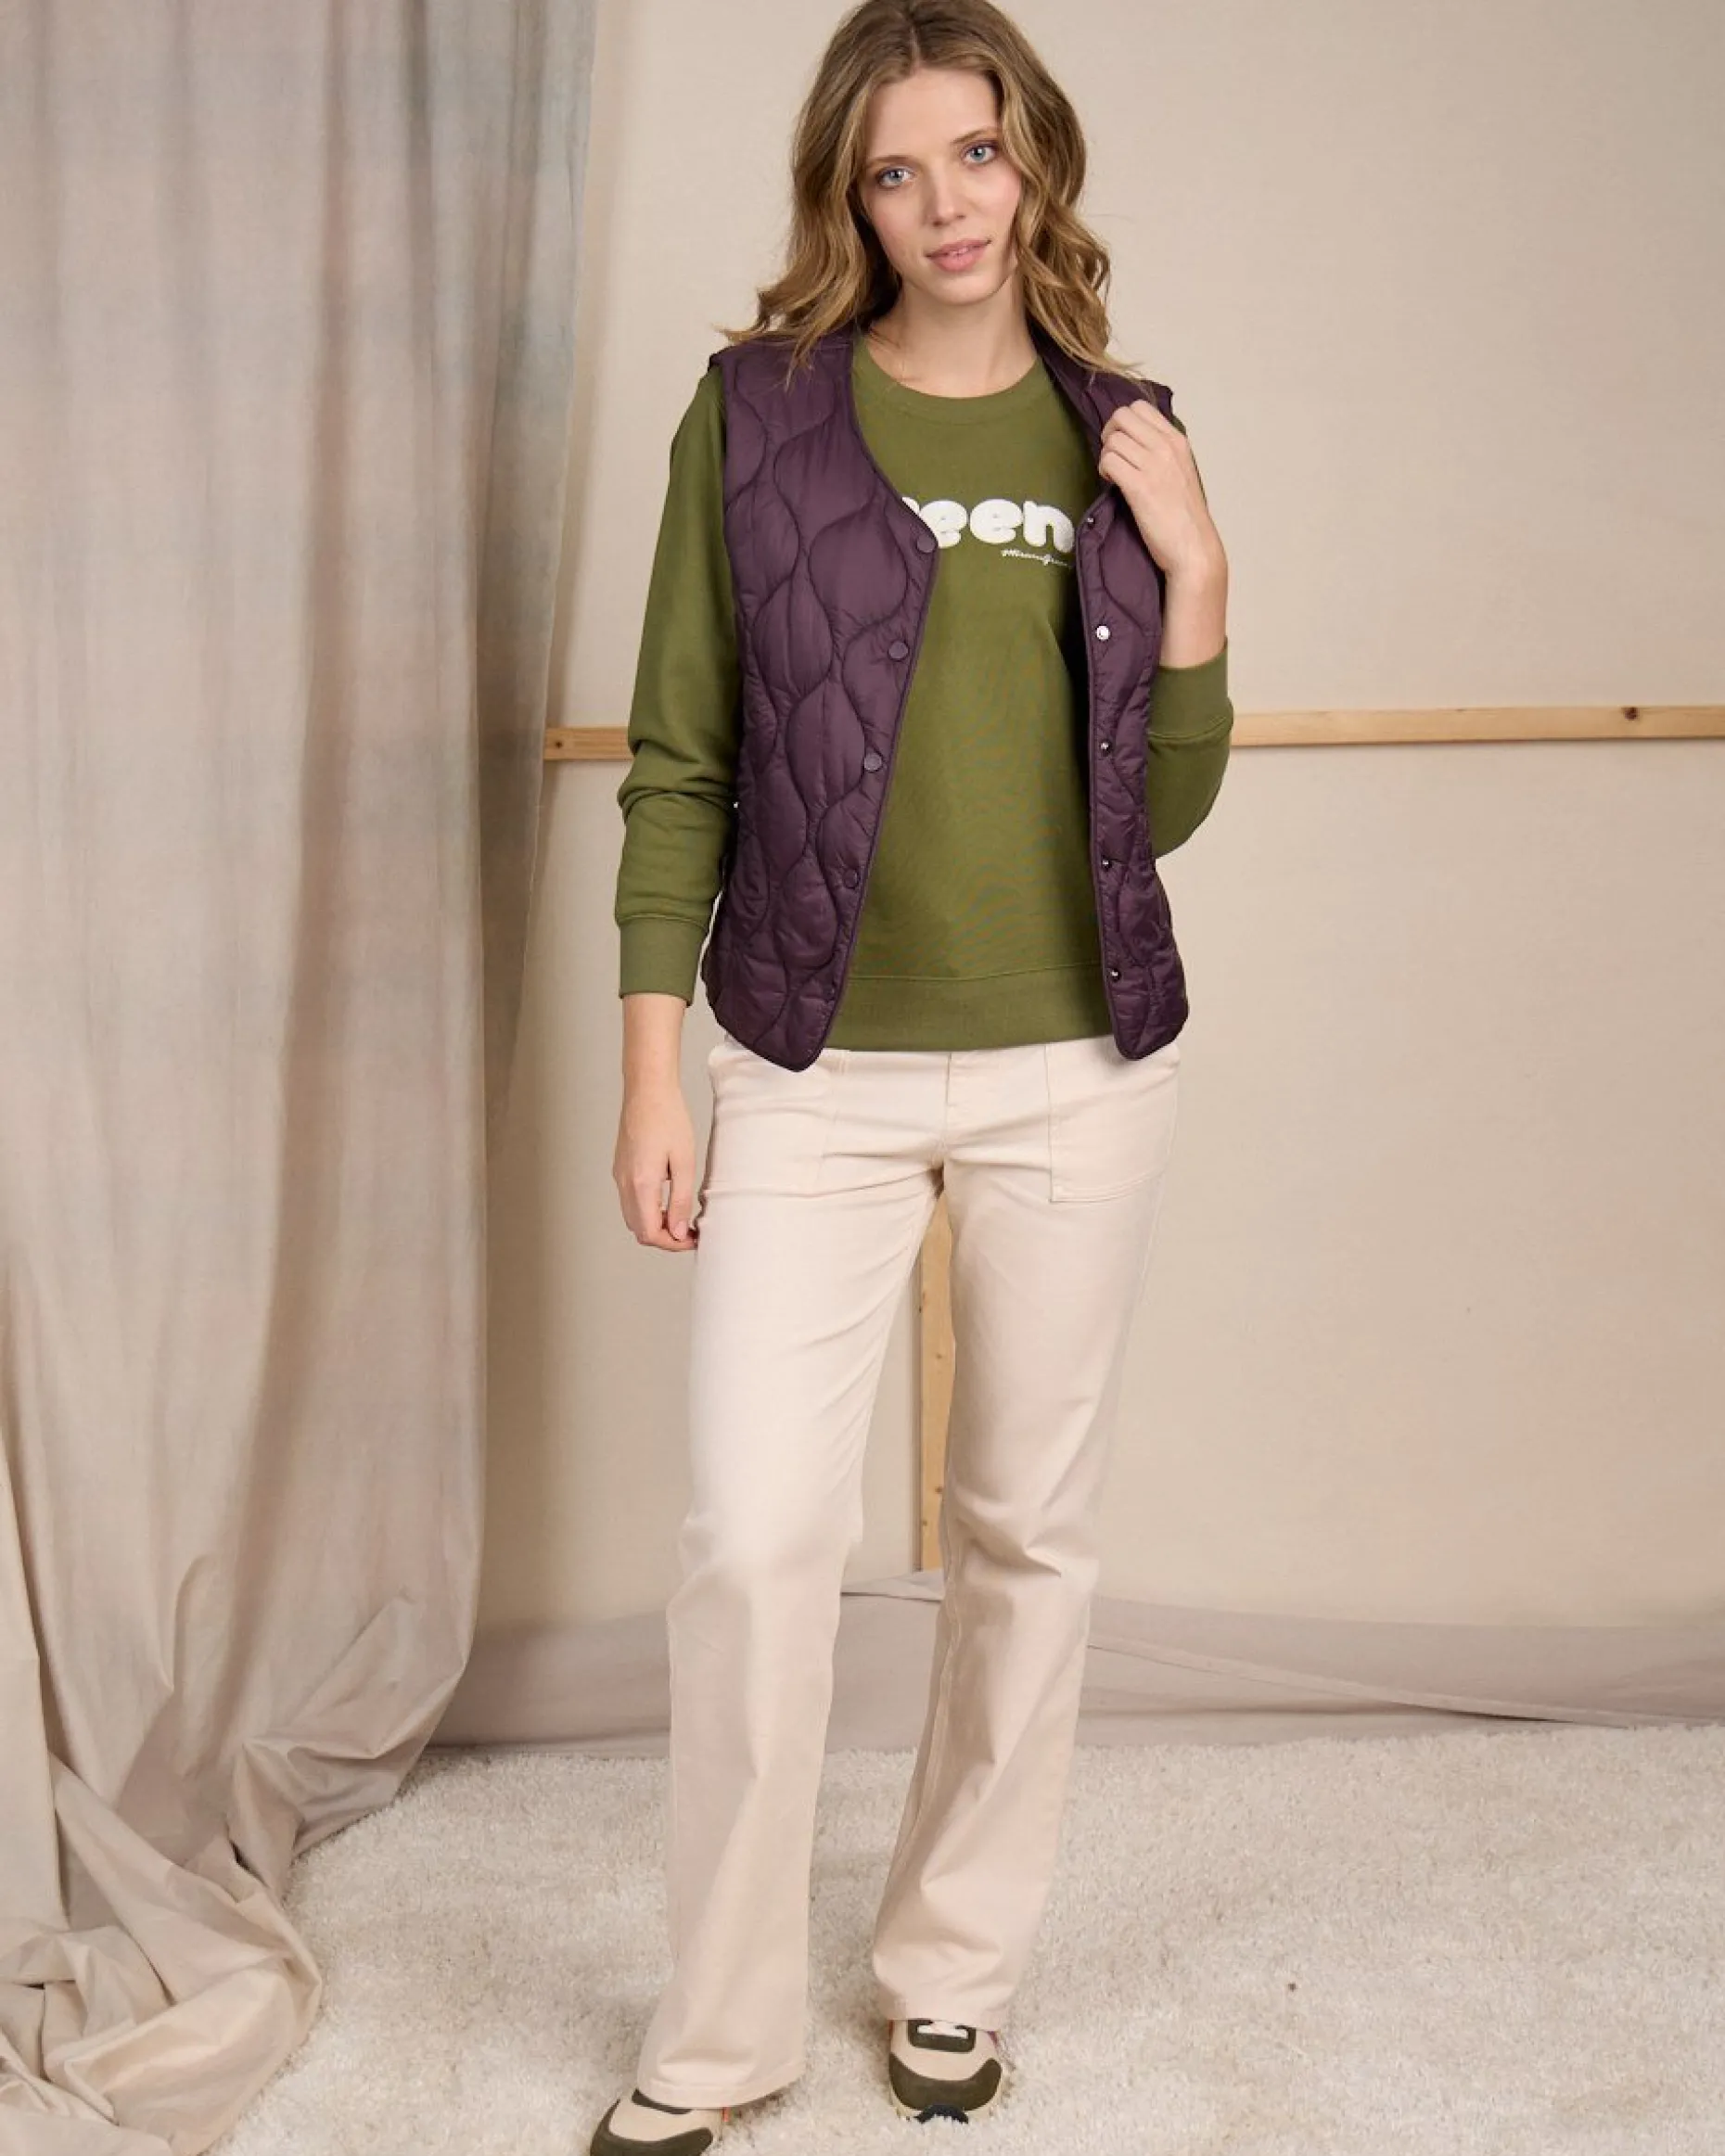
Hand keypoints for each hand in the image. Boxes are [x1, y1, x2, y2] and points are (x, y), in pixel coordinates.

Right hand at [614, 1080, 700, 1250]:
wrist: (647, 1090)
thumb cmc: (668, 1118)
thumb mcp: (684, 1162)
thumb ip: (681, 1200)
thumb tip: (680, 1232)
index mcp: (640, 1184)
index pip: (650, 1233)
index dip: (672, 1244)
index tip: (692, 1238)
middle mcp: (624, 1184)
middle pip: (639, 1230)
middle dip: (664, 1237)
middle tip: (689, 1231)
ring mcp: (619, 1176)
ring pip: (633, 1217)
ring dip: (655, 1224)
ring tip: (681, 1216)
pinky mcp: (620, 1168)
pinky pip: (630, 1201)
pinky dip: (647, 1210)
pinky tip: (667, 1200)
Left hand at [1096, 399, 1225, 582]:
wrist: (1193, 547)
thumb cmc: (1185, 516)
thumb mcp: (1181, 471)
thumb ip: (1163, 453)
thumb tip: (1136, 443)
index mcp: (1177, 441)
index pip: (1140, 407)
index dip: (1123, 423)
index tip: (1123, 443)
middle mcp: (1166, 447)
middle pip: (1121, 416)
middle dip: (1109, 434)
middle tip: (1113, 456)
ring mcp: (1153, 466)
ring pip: (1112, 440)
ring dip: (1106, 456)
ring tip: (1113, 475)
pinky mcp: (1139, 487)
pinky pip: (1109, 461)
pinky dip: (1104, 471)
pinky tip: (1112, 483)